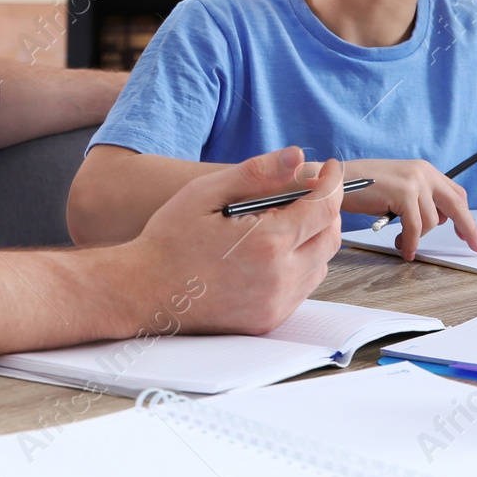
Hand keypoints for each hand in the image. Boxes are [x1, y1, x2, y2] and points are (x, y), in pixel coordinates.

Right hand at [117, 147, 345, 335]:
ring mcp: (275, 303)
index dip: (333, 183)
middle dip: (328, 209)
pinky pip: (302, 289)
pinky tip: (273, 251)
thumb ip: (256, 173)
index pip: (324, 208)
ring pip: (320, 265)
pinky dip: (300, 265)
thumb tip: (297, 156)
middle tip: (311, 192)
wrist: (143, 292)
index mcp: (268, 242)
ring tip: (287, 220)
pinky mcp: (268, 320)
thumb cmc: (169, 239)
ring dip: (314, 238)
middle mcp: (280, 277)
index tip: (332, 168)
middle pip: (330, 237)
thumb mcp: (206, 192)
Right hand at [328, 158, 476, 259]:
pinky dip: (410, 243)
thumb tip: (439, 220)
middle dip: (468, 228)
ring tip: (402, 241)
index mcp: (423, 169)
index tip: (470, 234)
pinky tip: (403, 249)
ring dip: (418, 237)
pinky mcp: (403, 193)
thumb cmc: (363, 188)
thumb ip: (419, 199)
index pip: (456, 193)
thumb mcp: (397, 188)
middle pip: (457, 204)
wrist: (336, 182)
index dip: (465, 215)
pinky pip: (415, 228)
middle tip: (476, 247)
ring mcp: (414, 181)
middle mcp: (423, 172)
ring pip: (432, 222)